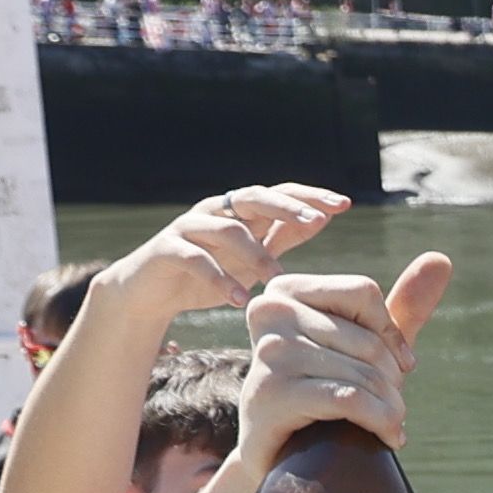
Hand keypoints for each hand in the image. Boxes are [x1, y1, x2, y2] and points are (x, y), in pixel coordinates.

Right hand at [117, 183, 347, 322]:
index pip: (279, 193)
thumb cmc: (206, 275)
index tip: (344, 204)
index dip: (310, 197)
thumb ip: (281, 238)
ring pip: (229, 229)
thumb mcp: (250, 258)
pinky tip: (242, 299)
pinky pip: (197, 259)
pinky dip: (221, 279)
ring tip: (278, 279)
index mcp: (239, 210)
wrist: (148, 295)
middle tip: (318, 222)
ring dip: (257, 254)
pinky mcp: (168, 249)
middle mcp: (215, 211)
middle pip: (255, 197)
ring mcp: (190, 227)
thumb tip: (322, 219)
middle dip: (288, 207)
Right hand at [239, 255, 450, 457]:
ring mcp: (267, 354)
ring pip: (363, 373)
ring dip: (391, 406)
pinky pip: (350, 400)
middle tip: (390, 403)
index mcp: (285, 289)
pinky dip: (381, 422)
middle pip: (367, 339)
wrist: (284, 457)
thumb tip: (441, 258)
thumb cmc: (327, 392)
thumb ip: (402, 306)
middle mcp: (268, 313)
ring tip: (389, 422)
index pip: (364, 292)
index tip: (396, 364)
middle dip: (391, 378)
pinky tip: (389, 437)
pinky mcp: (270, 394)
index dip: (391, 334)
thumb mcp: (366, 346)